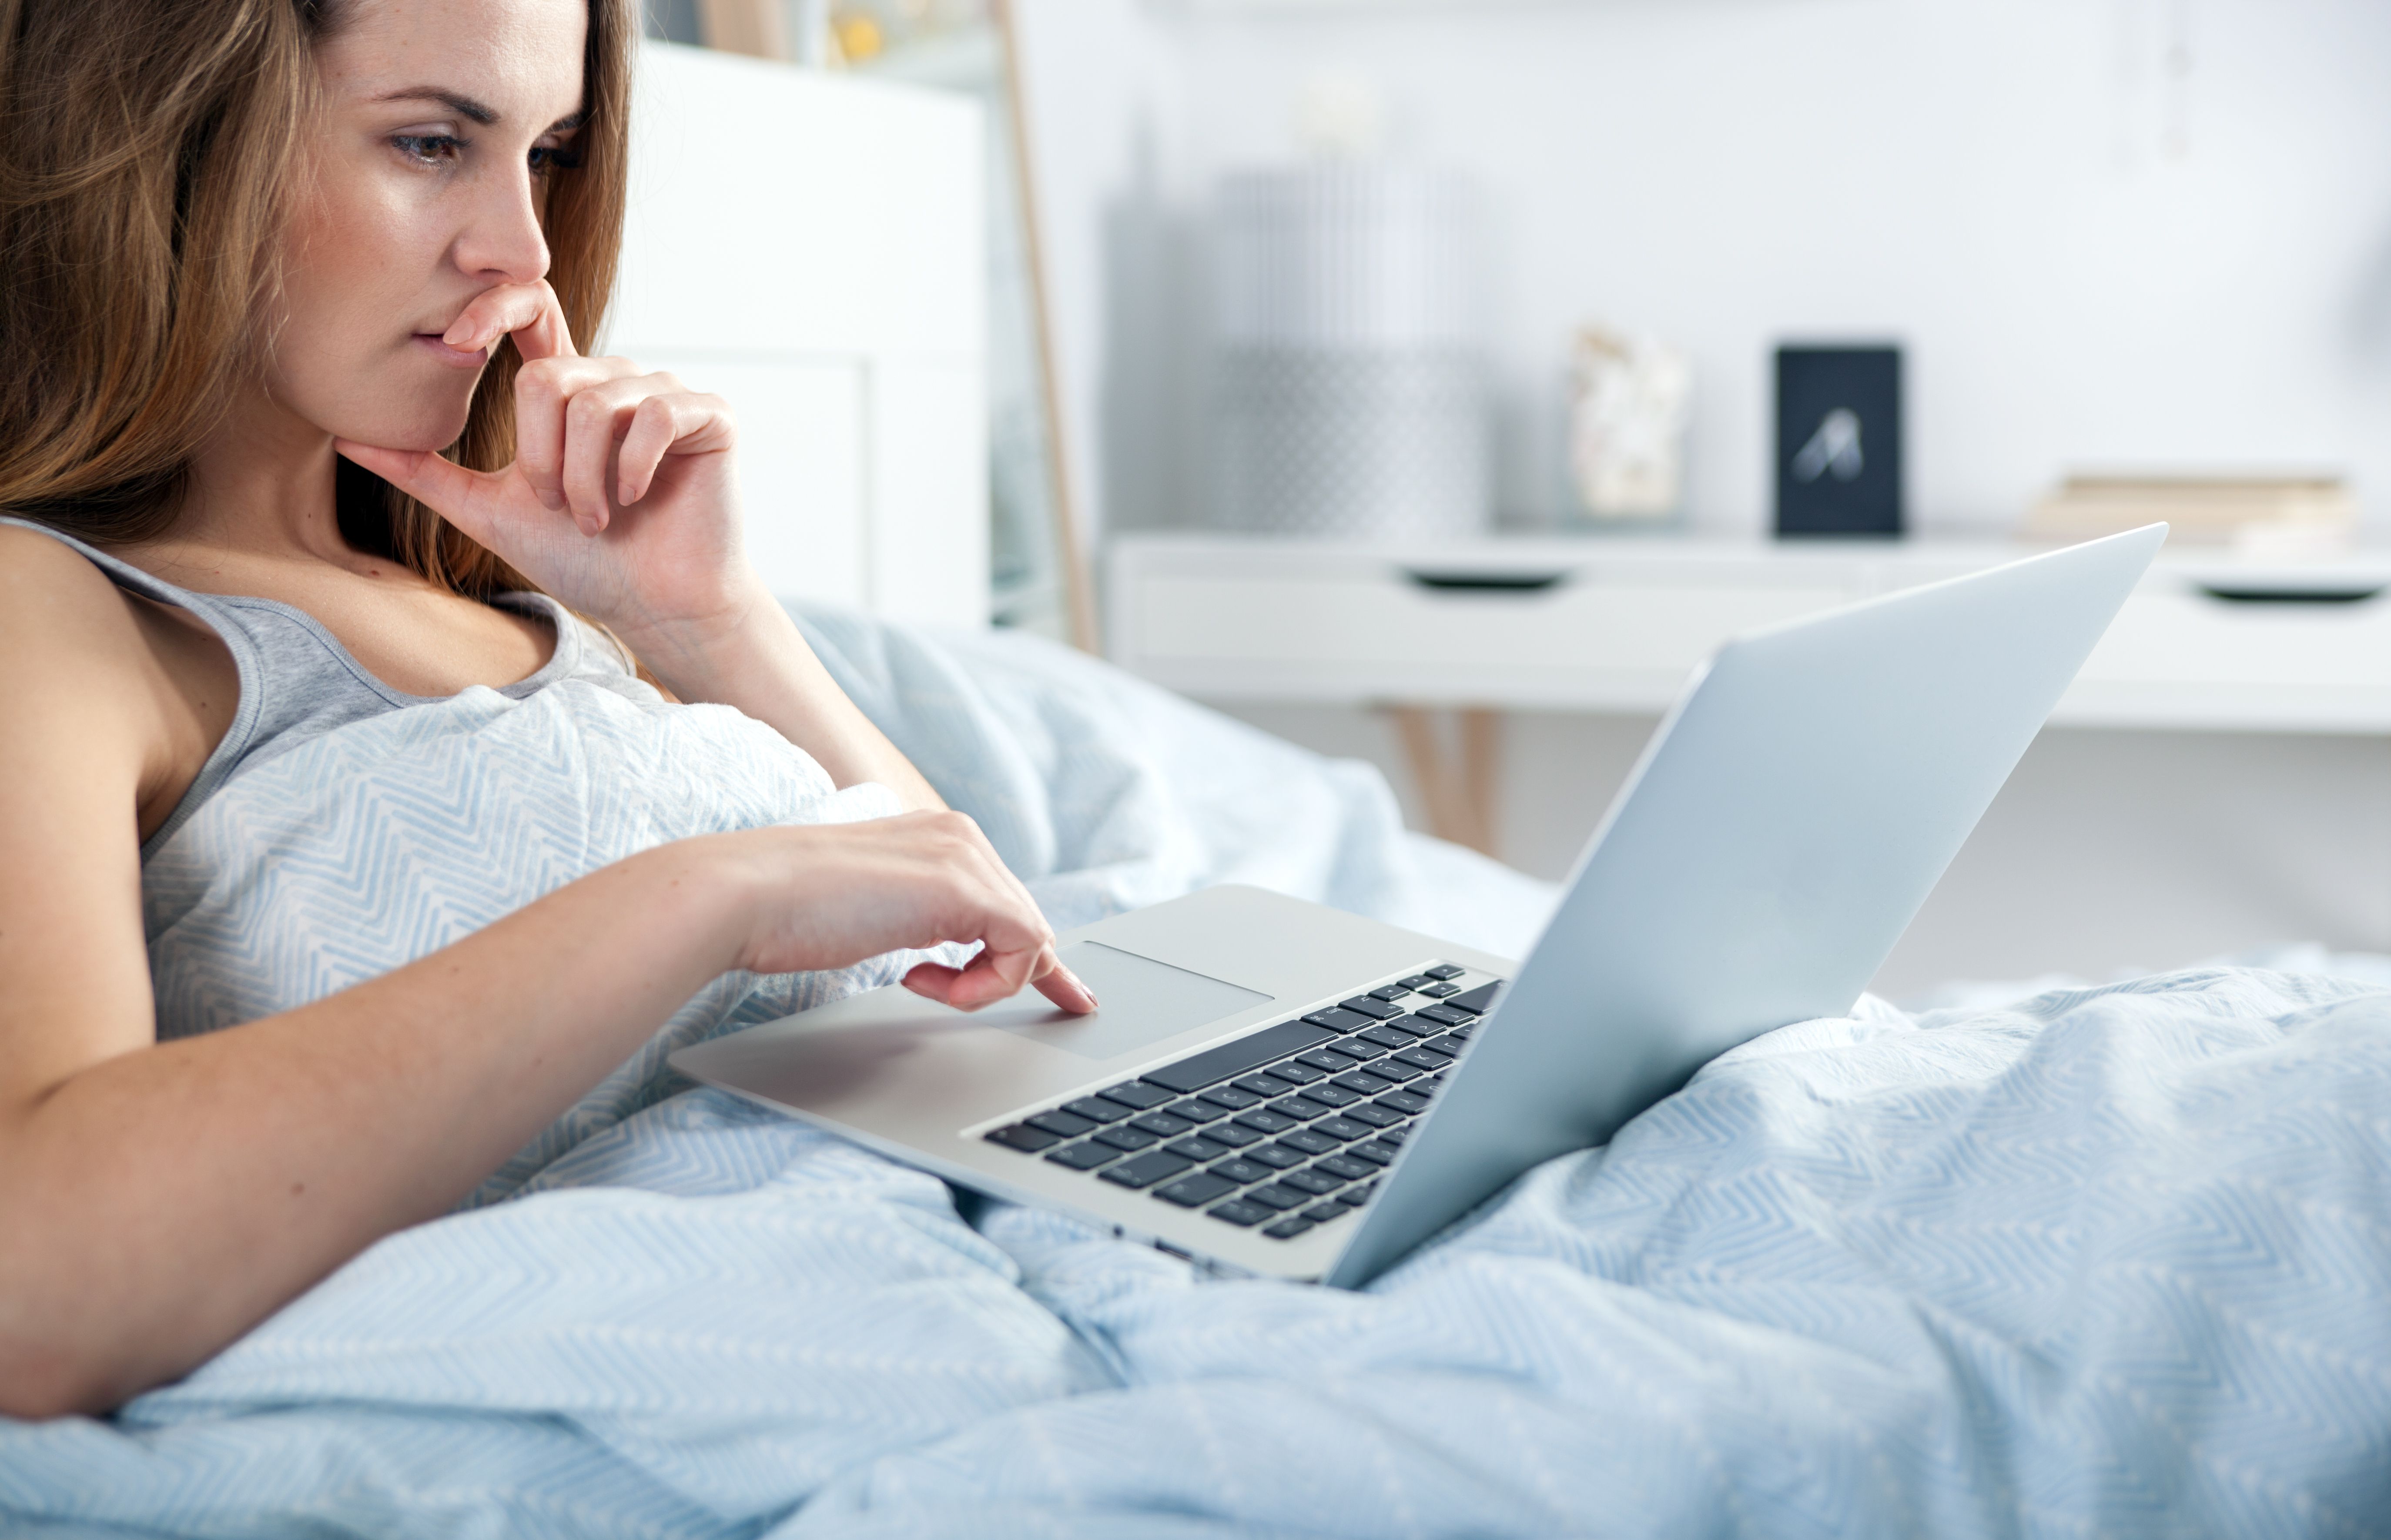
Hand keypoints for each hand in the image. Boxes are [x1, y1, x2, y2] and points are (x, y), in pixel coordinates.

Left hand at [335, 281, 758, 649]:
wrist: (658, 608)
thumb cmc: (585, 563)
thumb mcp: (489, 511)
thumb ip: (423, 471)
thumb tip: (341, 436)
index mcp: (570, 390)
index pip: (531, 309)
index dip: (492, 306)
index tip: (456, 342)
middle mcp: (617, 380)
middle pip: (550, 378)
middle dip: (543, 458)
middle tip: (562, 510)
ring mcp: (666, 393)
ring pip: (594, 402)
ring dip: (584, 477)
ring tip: (598, 519)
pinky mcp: (709, 415)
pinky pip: (653, 414)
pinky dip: (633, 467)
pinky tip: (638, 499)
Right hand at [723, 813, 1096, 1013]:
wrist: (745, 896)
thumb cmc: (788, 912)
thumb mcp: (874, 913)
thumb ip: (919, 919)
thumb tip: (949, 954)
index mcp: (937, 836)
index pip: (1006, 899)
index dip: (1035, 951)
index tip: (1064, 989)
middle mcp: (960, 836)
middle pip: (1026, 918)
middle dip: (1036, 971)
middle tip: (1069, 1007)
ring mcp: (964, 856)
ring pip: (1028, 936)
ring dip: (985, 982)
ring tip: (925, 986)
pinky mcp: (964, 887)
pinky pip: (1021, 948)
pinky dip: (984, 984)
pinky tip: (924, 981)